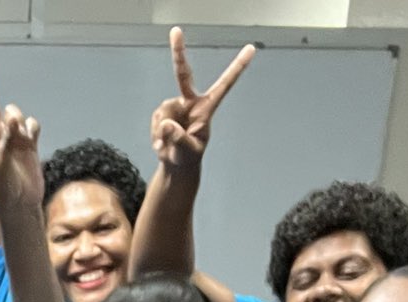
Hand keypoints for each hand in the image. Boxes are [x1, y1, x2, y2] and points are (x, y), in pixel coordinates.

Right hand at [150, 28, 255, 171]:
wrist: (176, 164)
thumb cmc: (188, 157)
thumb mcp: (187, 152)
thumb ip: (178, 139)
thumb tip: (166, 124)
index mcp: (207, 108)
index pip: (225, 85)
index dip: (237, 67)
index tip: (251, 49)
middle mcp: (191, 102)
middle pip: (183, 74)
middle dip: (178, 52)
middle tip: (176, 31)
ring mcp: (176, 106)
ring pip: (164, 111)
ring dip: (163, 131)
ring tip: (169, 145)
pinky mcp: (163, 113)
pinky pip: (156, 120)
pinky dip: (156, 133)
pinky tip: (162, 143)